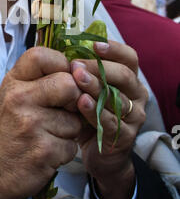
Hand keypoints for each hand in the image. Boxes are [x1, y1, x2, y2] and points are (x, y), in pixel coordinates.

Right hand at [0, 47, 81, 198]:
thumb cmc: (9, 129)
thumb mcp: (14, 96)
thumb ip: (40, 79)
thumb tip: (77, 69)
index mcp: (13, 82)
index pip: (42, 56)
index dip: (61, 65)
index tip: (61, 78)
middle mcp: (19, 99)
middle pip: (68, 84)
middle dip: (73, 101)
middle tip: (62, 111)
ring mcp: (31, 125)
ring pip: (75, 120)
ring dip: (68, 131)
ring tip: (48, 135)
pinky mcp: (43, 151)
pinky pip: (72, 145)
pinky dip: (64, 151)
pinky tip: (47, 152)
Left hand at [71, 40, 147, 198]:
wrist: (99, 154)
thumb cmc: (90, 114)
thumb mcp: (88, 90)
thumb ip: (82, 71)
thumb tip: (61, 46)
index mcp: (129, 78)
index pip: (129, 57)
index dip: (113, 49)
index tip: (93, 44)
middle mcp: (136, 95)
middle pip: (124, 75)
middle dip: (99, 68)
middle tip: (76, 65)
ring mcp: (134, 116)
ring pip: (117, 98)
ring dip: (96, 87)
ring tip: (77, 79)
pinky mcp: (126, 136)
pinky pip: (112, 121)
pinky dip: (96, 111)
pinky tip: (81, 102)